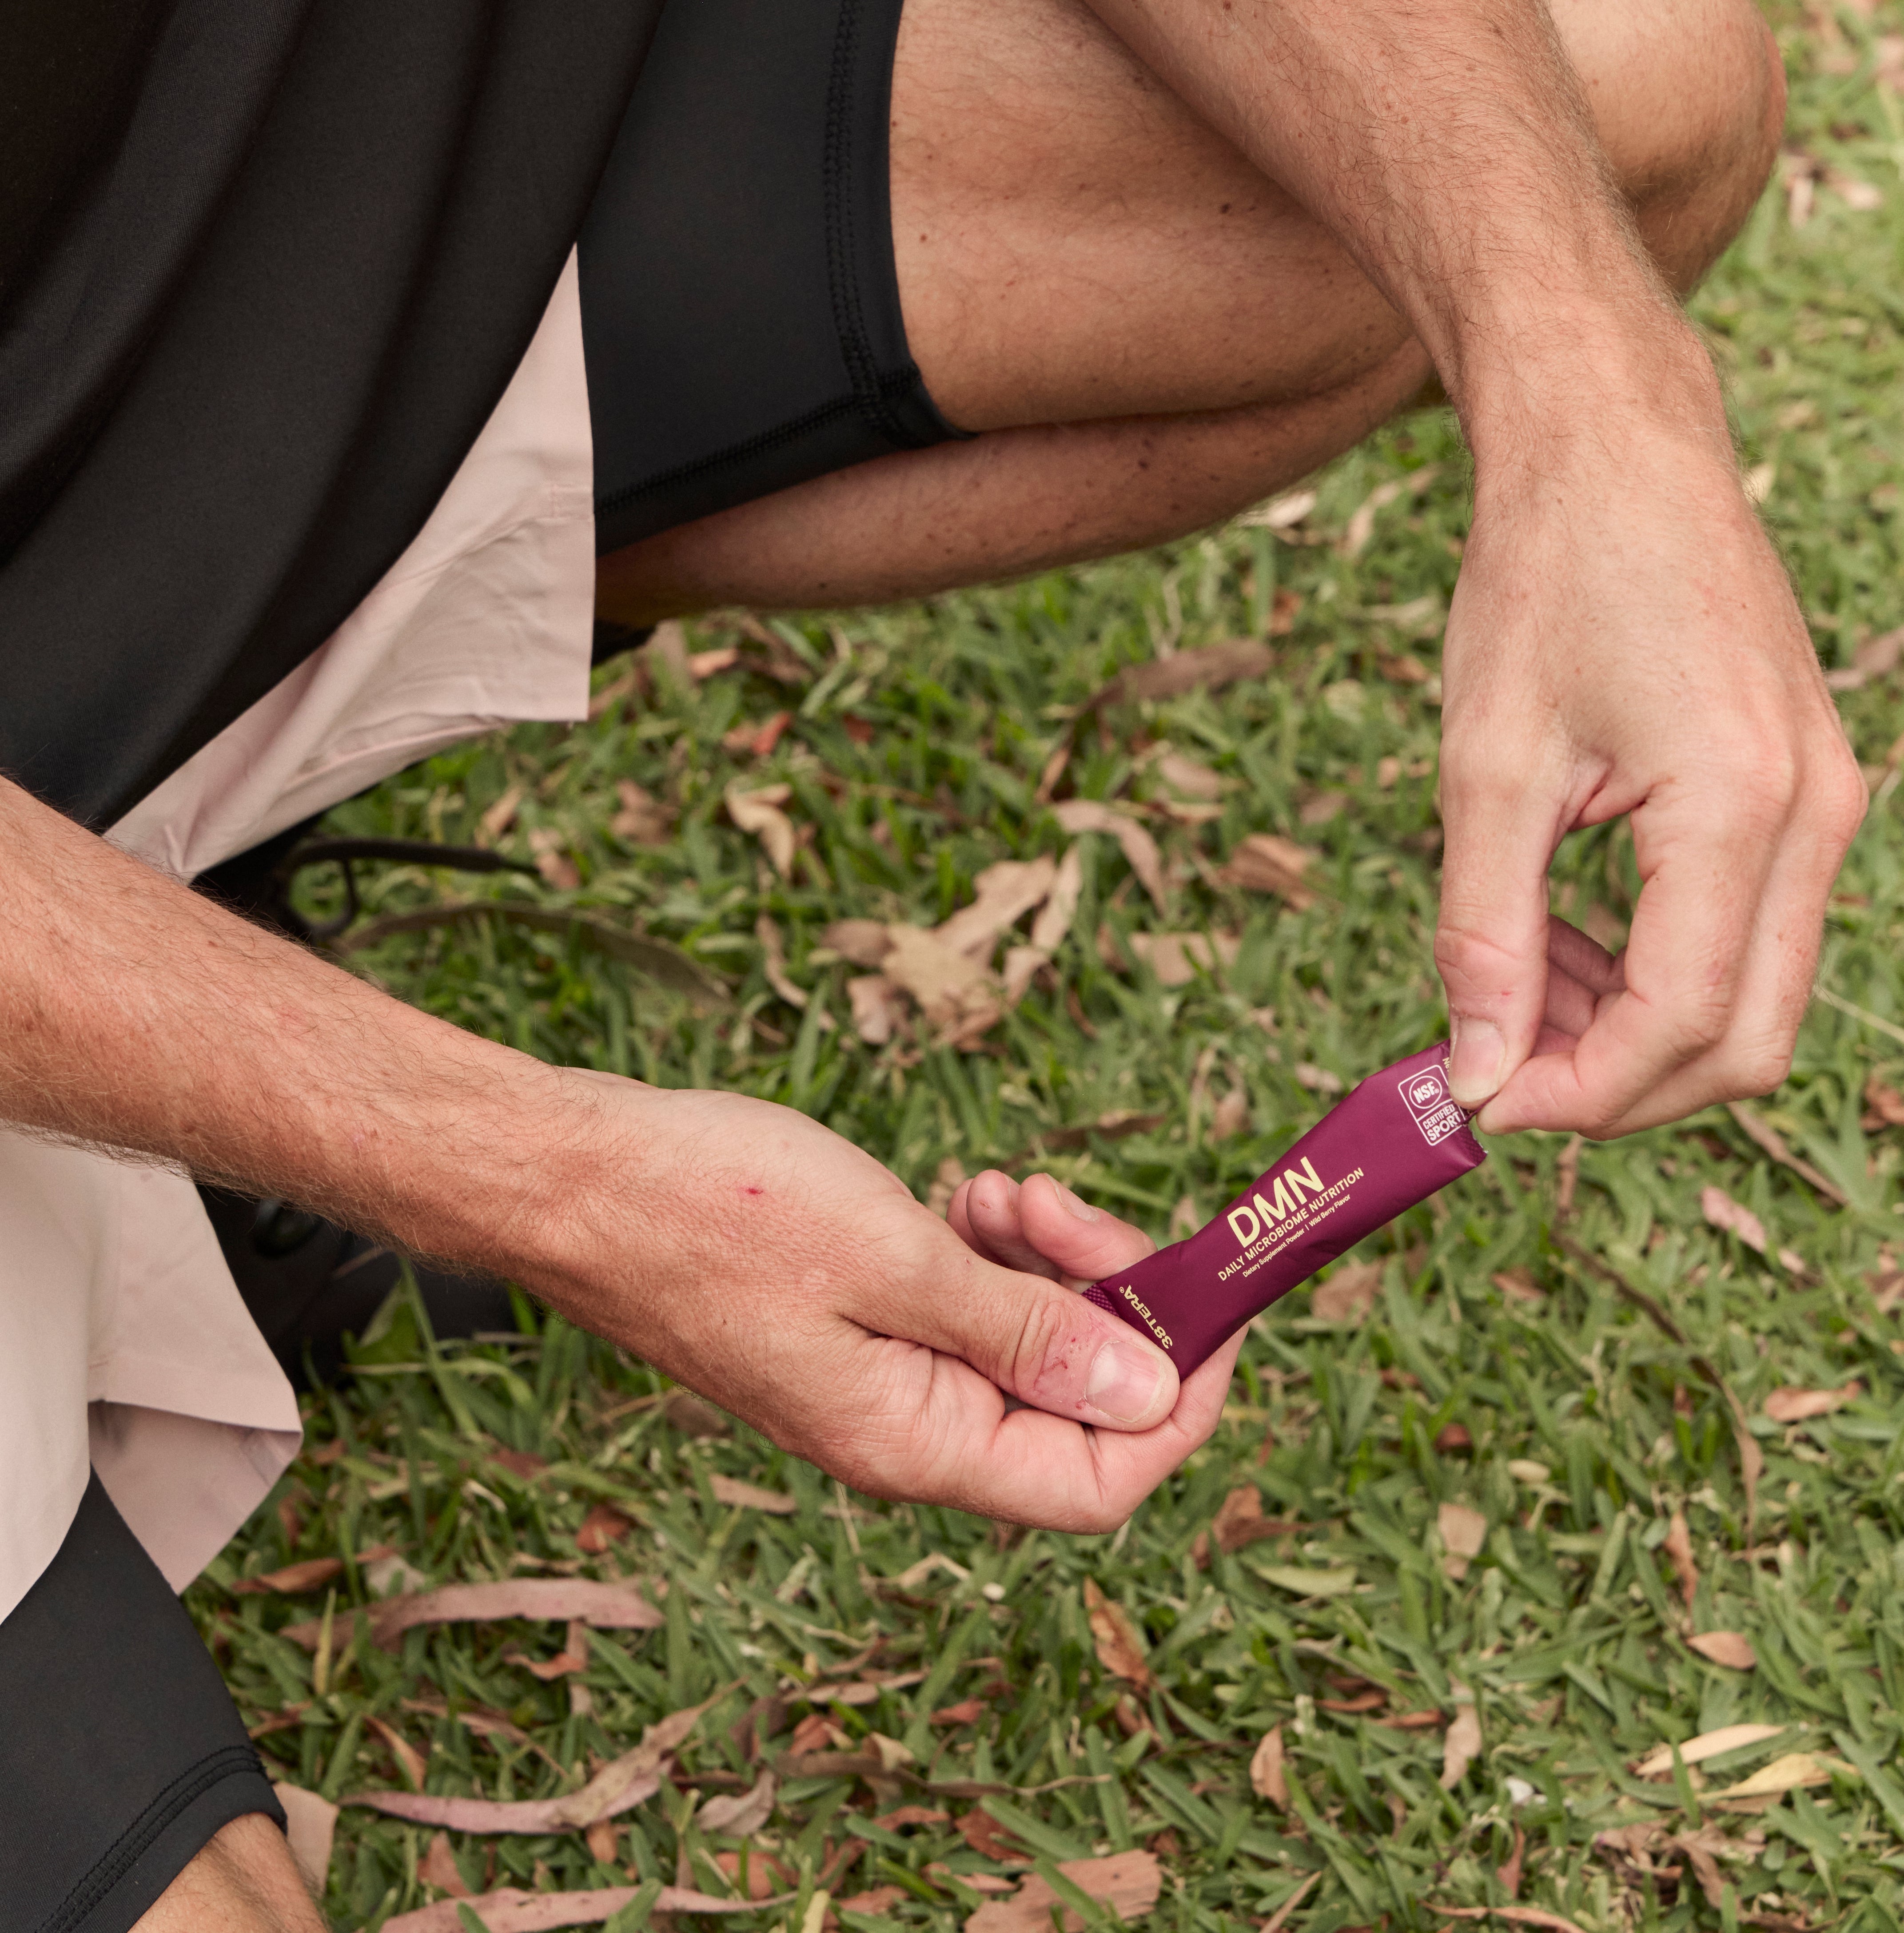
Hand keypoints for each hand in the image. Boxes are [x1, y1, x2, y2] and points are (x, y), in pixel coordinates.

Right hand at [526, 1080, 1238, 1528]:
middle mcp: (906, 1430)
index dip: (1181, 1399)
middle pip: (1076, 1405)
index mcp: (915, 1444)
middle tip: (1059, 1205)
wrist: (575, 1175)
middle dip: (1107, 1299)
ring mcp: (881, 1375)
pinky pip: (968, 1307)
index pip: (1103, 1480)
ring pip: (1026, 1344)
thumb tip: (1152, 1394)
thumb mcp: (890, 1258)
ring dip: (1043, 1262)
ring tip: (997, 1188)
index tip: (1205, 1297)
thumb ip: (1025, 1334)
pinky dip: (987, 1249)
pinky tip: (959, 1195)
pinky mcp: (860, 1322)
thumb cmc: (708, 1209)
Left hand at [1435, 420, 1866, 1136]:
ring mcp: (1823, 803)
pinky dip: (1659, 970)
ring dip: (1633, 1032)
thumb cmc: (1543, 582)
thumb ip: (1487, 935)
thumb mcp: (1487, 769)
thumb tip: (1480, 1073)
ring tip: (1518, 986)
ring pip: (1752, 1000)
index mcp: (1741, 806)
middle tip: (1494, 1063)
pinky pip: (1748, 934)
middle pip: (1742, 1042)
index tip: (1476, 1099)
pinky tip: (1569, 940)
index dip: (1575, 1093)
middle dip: (1615, 1086)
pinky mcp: (1800, 793)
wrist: (1613, 454)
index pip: (1679, 1025)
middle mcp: (1815, 814)